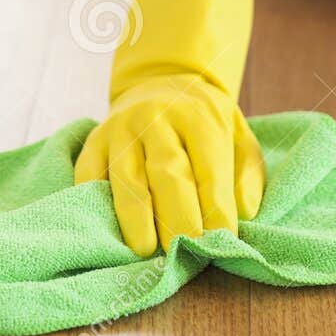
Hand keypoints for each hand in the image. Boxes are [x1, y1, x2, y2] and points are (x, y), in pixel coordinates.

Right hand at [75, 75, 263, 255]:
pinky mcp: (94, 142)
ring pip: (127, 177)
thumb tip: (244, 213)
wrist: (162, 84)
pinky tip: (109, 230)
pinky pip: (90, 175)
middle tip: (185, 251)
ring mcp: (120, 129)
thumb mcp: (239, 138)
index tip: (222, 241)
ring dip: (136, 217)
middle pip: (167, 172)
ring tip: (145, 250)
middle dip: (177, 217)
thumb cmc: (204, 125)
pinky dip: (97, 204)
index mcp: (198, 116)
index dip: (216, 208)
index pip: (209, 168)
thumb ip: (246, 175)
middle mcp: (157, 117)